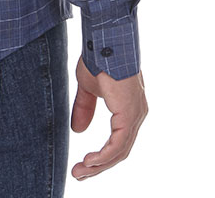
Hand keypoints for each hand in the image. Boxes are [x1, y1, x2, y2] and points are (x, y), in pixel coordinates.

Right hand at [70, 56, 147, 179]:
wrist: (104, 40)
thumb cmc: (97, 58)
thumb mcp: (87, 87)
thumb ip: (85, 108)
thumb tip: (77, 130)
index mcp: (128, 108)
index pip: (118, 141)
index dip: (101, 156)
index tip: (83, 164)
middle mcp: (136, 114)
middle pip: (120, 150)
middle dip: (98, 166)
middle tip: (78, 175)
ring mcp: (135, 115)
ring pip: (119, 151)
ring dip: (98, 165)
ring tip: (79, 172)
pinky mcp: (129, 115)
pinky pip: (117, 145)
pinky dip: (103, 157)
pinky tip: (89, 162)